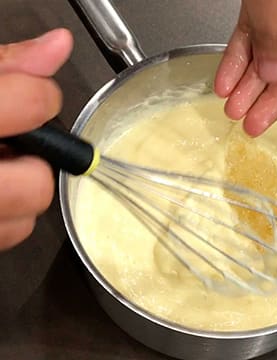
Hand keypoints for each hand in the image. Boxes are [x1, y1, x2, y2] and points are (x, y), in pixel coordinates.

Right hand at [0, 28, 72, 249]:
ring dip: (18, 193)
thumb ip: (4, 66)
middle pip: (35, 184)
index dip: (38, 96)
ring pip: (24, 219)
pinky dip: (4, 216)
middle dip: (32, 161)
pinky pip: (6, 235)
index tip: (29, 97)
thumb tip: (58, 45)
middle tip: (10, 144)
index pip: (31, 103)